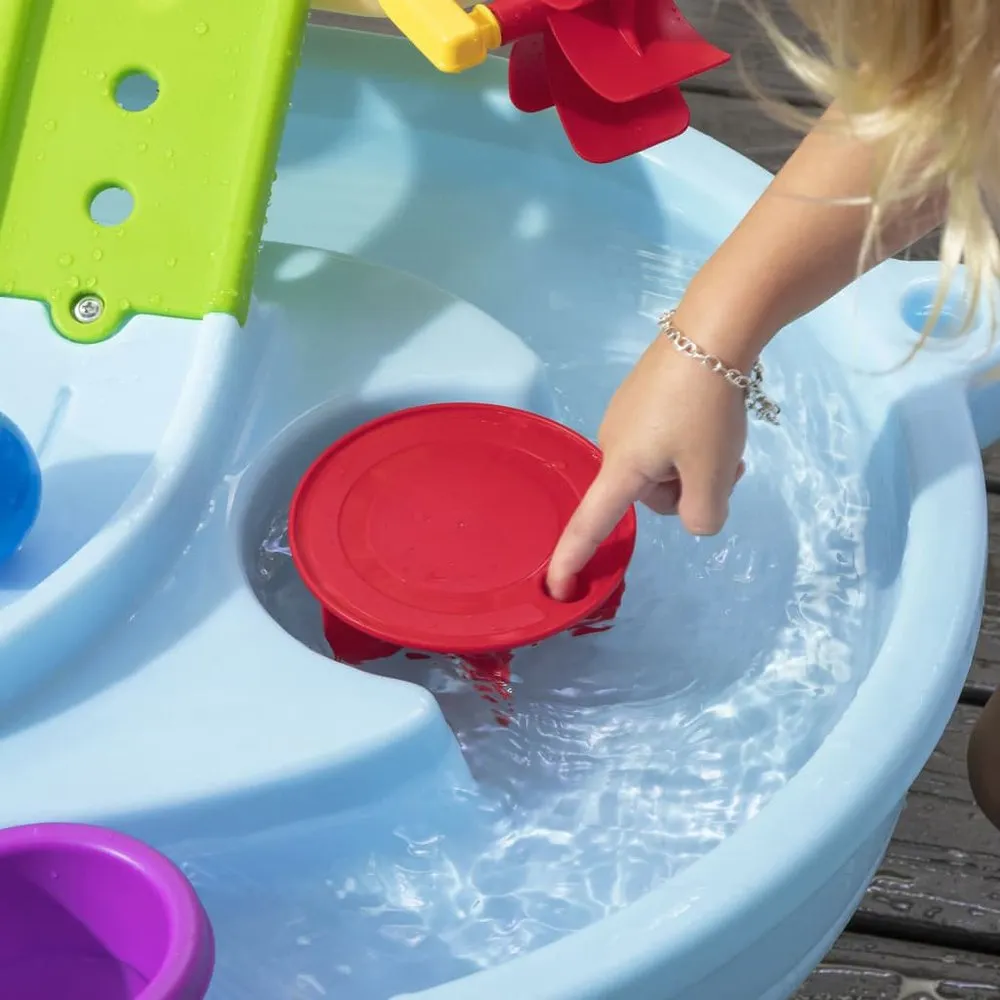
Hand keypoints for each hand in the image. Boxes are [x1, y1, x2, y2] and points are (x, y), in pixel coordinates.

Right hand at [546, 333, 747, 600]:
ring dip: (694, 464)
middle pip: (649, 495)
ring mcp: (625, 417)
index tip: (556, 589)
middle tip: (724, 465)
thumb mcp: (713, 473)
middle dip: (687, 489)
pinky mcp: (642, 397)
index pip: (590, 525)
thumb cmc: (706, 407)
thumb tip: (696, 517)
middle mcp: (612, 443)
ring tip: (725, 438)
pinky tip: (714, 415)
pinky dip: (691, 442)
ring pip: (662, 467)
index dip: (573, 560)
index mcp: (621, 467)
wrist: (713, 328)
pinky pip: (664, 439)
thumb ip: (703, 516)